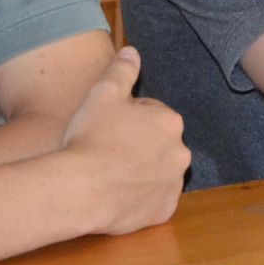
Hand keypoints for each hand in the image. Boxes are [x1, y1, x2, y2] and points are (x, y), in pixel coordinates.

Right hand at [58, 45, 189, 234]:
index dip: (125, 119)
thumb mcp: (103, 93)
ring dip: (140, 171)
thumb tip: (132, 52)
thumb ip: (122, 70)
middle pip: (157, 144)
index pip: (151, 114)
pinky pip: (152, 202)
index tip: (106, 127)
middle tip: (106, 150)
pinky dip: (139, 199)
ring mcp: (173, 185)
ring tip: (110, 173)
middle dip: (137, 145)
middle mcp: (181, 153)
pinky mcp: (163, 212)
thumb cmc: (91, 137)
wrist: (81, 188)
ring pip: (157, 173)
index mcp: (171, 122)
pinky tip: (116, 194)